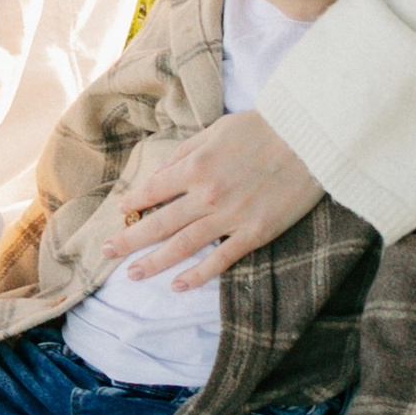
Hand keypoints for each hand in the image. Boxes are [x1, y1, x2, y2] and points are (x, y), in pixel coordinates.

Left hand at [105, 111, 324, 286]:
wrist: (308, 141)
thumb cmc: (262, 129)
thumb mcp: (216, 130)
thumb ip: (186, 153)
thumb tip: (161, 175)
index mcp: (195, 166)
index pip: (153, 190)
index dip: (133, 204)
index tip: (120, 214)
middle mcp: (206, 194)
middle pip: (159, 223)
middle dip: (130, 240)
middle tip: (108, 253)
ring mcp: (230, 217)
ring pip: (182, 246)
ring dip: (154, 263)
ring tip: (133, 274)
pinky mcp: (254, 233)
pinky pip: (220, 260)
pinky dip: (196, 276)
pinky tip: (177, 285)